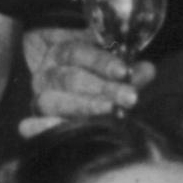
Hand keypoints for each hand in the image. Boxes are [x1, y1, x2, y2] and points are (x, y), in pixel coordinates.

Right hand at [21, 26, 146, 128]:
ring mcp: (40, 98)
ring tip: (115, 113)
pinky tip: (68, 130)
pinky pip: (36, 125)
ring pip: (54, 102)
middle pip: (69, 79)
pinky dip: (46, 128)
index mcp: (60, 52)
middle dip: (102, 88)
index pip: (77, 52)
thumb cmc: (93, 75)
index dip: (101, 62)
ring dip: (87, 108)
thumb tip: (146, 71)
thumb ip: (128, 68)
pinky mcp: (37, 121)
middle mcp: (46, 74)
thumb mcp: (110, 65)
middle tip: (130, 97)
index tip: (124, 72)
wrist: (65, 86)